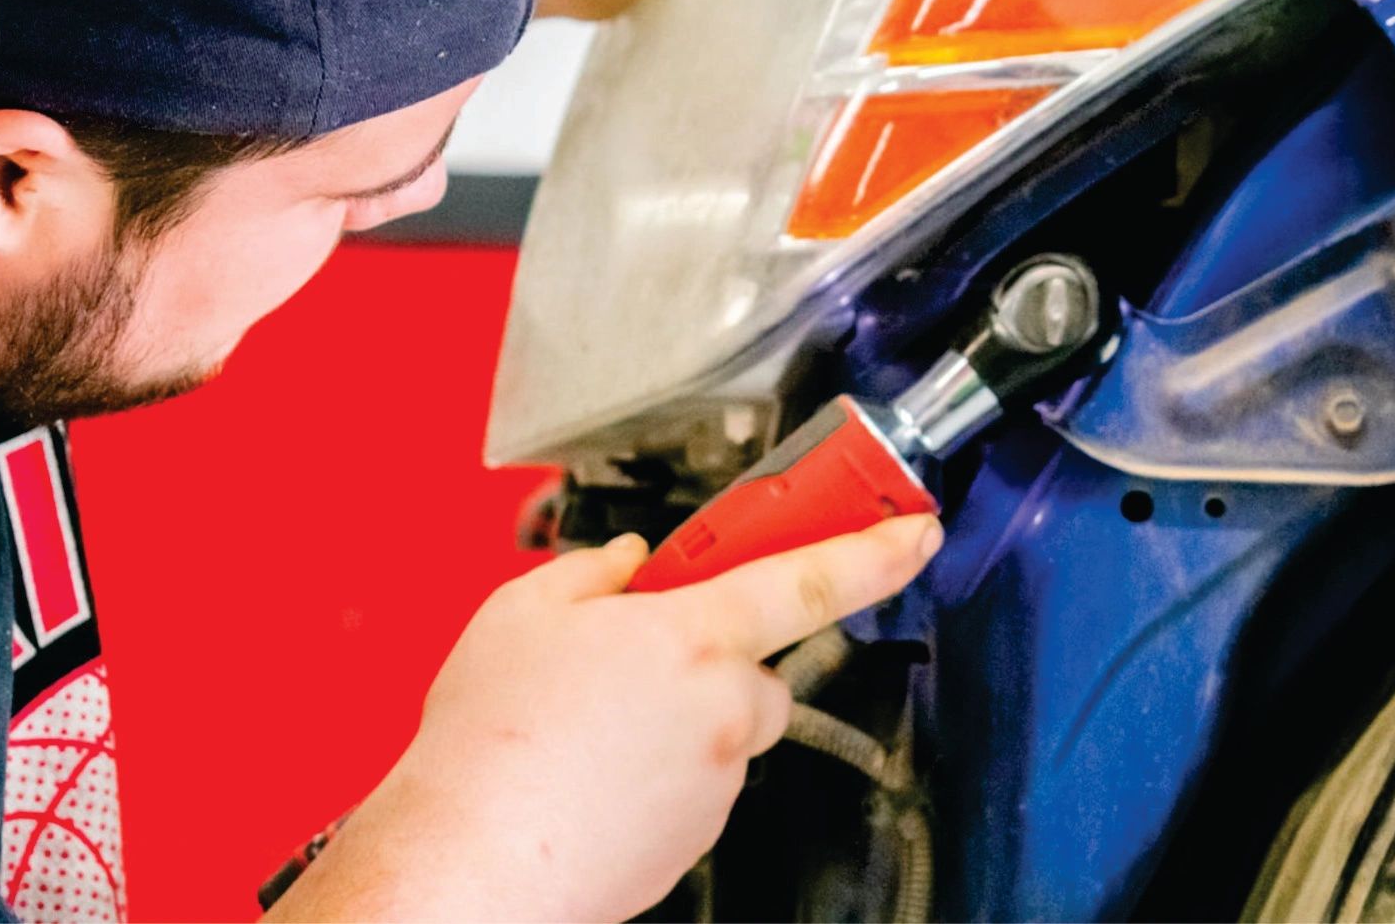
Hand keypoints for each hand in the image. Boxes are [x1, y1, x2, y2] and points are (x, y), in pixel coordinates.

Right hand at [267, 513, 942, 921]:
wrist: (476, 864)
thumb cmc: (491, 743)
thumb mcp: (521, 612)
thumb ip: (592, 571)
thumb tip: (630, 565)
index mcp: (692, 637)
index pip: (808, 579)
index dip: (875, 549)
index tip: (917, 529)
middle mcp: (721, 710)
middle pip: (752, 669)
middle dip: (709, 660)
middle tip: (627, 663)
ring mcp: (715, 782)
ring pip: (721, 731)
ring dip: (677, 721)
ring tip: (588, 732)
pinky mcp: (698, 837)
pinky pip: (694, 786)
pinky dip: (657, 776)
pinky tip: (593, 776)